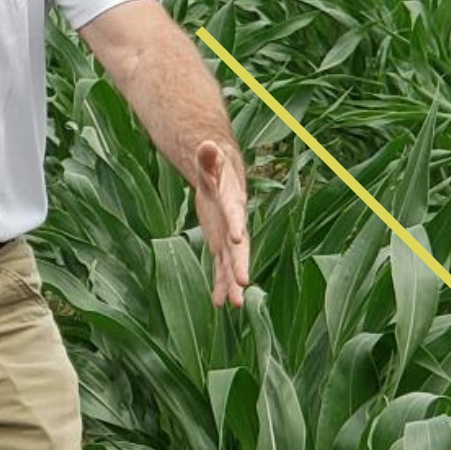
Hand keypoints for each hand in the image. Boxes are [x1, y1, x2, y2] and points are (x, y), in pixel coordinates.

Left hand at [191, 137, 250, 307]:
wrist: (224, 178)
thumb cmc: (215, 167)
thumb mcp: (210, 162)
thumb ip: (208, 158)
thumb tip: (206, 144)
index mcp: (233, 202)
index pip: (235, 214)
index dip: (236, 225)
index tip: (237, 240)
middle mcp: (235, 225)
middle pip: (239, 248)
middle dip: (240, 266)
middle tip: (243, 284)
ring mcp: (228, 239)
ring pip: (231, 265)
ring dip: (232, 284)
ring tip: (234, 305)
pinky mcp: (220, 246)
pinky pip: (220, 269)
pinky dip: (219, 285)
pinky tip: (217, 304)